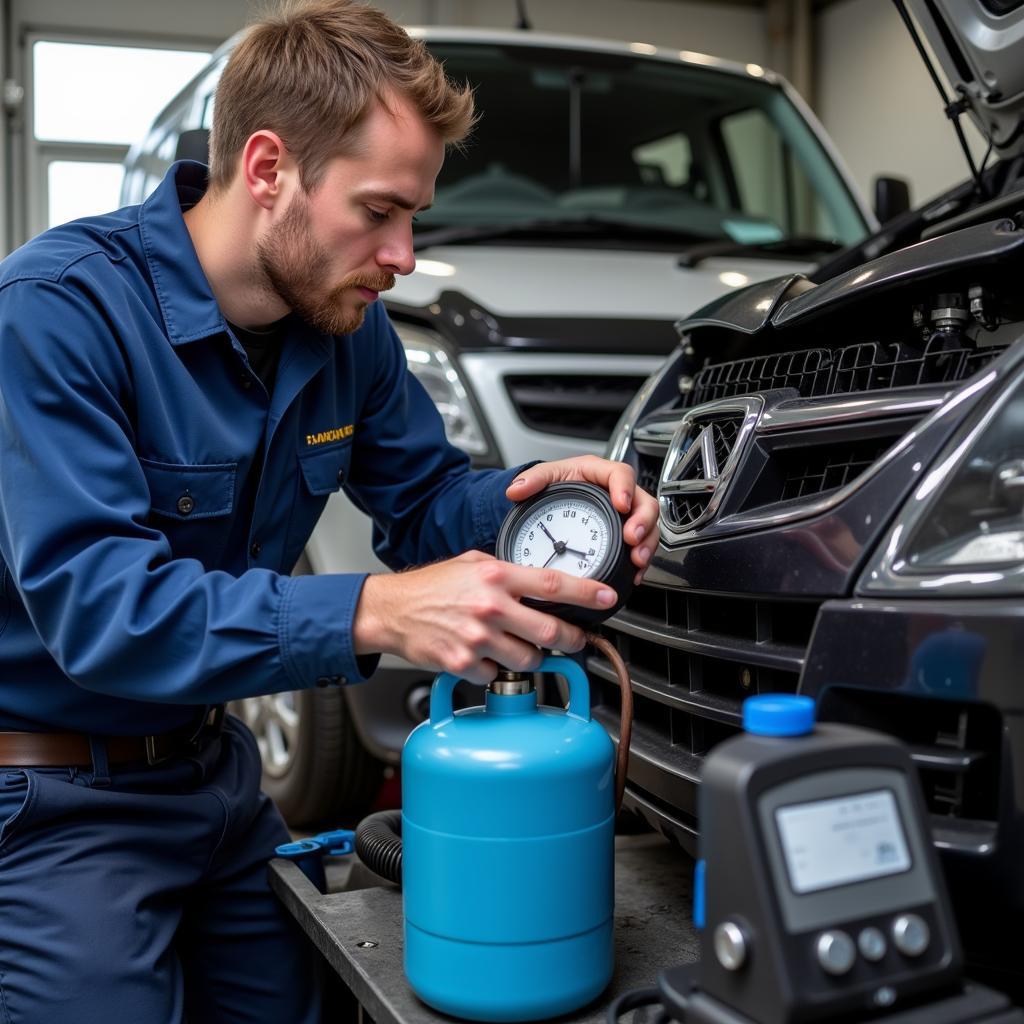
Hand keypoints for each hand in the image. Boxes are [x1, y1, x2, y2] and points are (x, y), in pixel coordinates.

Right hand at [353, 551, 618, 683]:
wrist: (392, 610)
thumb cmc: (431, 587)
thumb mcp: (473, 563)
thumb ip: (507, 572)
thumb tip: (542, 583)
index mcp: (495, 577)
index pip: (553, 585)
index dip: (587, 594)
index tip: (608, 598)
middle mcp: (489, 607)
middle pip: (550, 632)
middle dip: (571, 639)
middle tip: (576, 640)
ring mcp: (476, 638)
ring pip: (528, 660)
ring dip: (530, 657)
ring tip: (514, 645)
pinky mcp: (462, 663)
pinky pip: (496, 675)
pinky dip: (495, 670)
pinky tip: (483, 655)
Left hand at [506, 454, 657, 583]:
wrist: (554, 506)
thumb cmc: (555, 487)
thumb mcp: (543, 478)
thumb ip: (532, 480)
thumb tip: (516, 488)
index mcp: (599, 473)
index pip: (621, 474)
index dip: (625, 489)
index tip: (621, 504)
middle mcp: (617, 492)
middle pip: (643, 503)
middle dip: (642, 522)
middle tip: (632, 538)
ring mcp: (624, 515)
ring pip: (648, 526)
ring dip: (646, 543)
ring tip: (637, 559)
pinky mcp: (624, 534)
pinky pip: (642, 545)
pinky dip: (641, 560)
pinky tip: (636, 572)